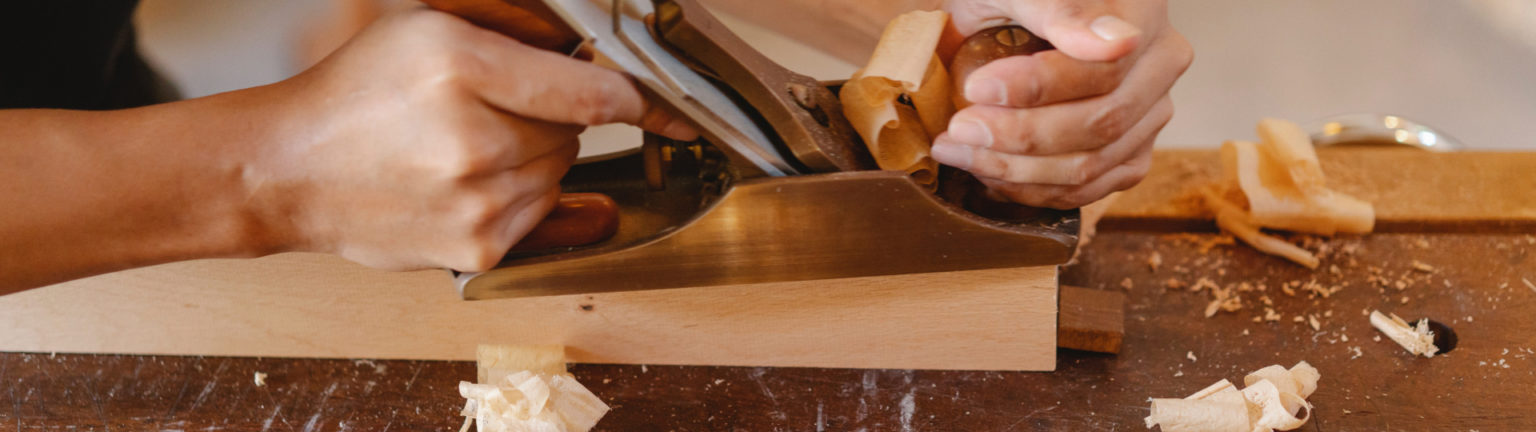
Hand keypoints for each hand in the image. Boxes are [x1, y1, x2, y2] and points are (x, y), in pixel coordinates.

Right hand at [248, 8, 694, 271]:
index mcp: (460, 67)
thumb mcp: (430, 27)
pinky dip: (520, 196)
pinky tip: (466, 182)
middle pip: (578, 129)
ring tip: (465, 147)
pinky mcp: (481, 251)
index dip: (641, 99)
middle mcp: (473, 139)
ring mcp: (478, 203)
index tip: (675, 112)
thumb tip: (598, 59)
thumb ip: (520, 36)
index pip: (593, 90)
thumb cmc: (356, 94)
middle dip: (551, 116)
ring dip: (535, 157)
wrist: (289, 171)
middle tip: (488, 109)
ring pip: (562, 171)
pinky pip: (543, 213)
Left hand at [930, 0, 1191, 208]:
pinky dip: (1029, 188)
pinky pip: (1087, 189)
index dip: (1037, 86)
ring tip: (958, 150)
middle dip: (1020, 134)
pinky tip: (986, 170)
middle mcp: (1160, 64)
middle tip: (960, 128)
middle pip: (1102, 123)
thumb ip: (1062, 9)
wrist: (1003, 22)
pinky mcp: (1130, 154)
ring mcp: (1150, 114)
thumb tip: (1116, 42)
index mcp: (1142, 12)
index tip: (977, 87)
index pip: (1103, 69)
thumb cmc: (1006, 0)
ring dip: (1014, 169)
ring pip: (1091, 165)